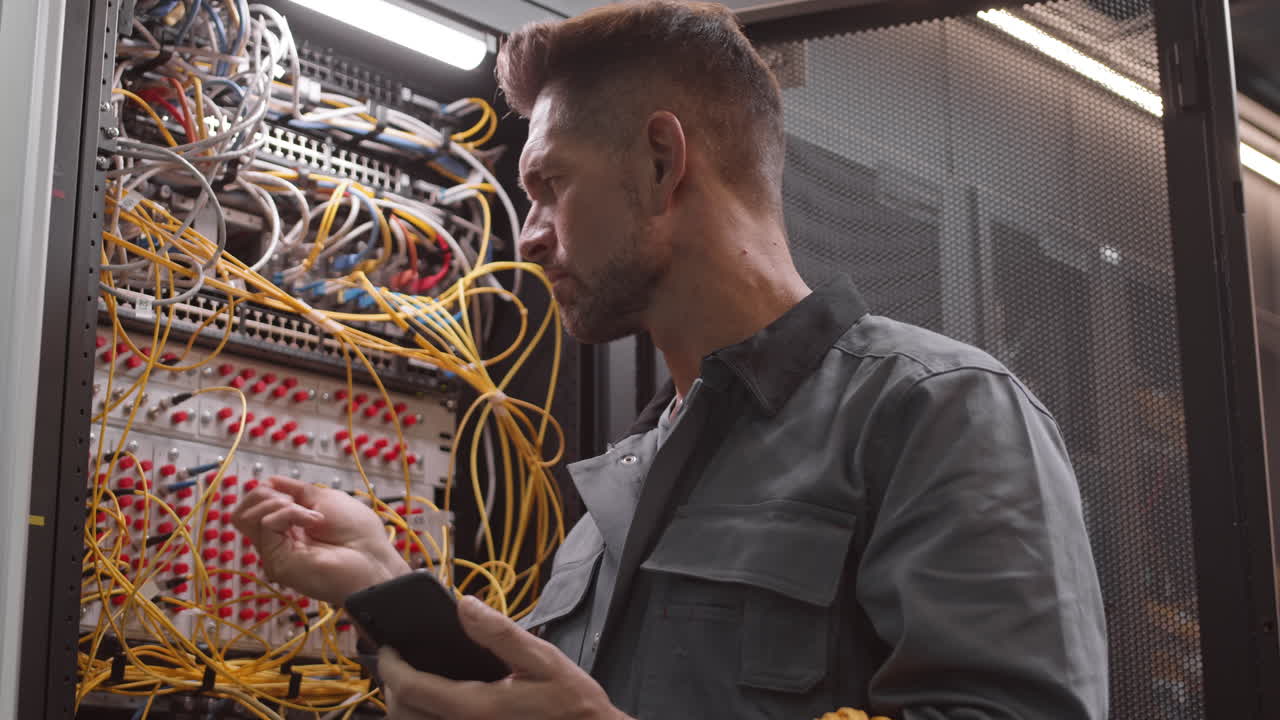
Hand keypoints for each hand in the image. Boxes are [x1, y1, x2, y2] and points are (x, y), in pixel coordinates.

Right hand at [231, 475, 408, 604]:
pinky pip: (267, 523)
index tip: (295, 493)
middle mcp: (277, 540)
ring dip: (277, 502)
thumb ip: (296, 491)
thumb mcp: (325, 498)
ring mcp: (274, 552)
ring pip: (244, 517)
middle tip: (296, 501)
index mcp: (287, 526)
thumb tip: (269, 480)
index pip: (254, 505)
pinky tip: (314, 522)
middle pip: (242, 510)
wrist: (373, 560)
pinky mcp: (276, 561)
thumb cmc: (359, 533)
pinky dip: (291, 513)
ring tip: (307, 513)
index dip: (268, 489)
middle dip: (265, 494)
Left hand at [377, 596, 629, 719]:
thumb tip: (464, 606)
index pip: (412, 687)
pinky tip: (438, 702)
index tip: (388, 647)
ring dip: (407, 706)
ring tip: (416, 681)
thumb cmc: (572, 704)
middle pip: (404, 715)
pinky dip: (426, 717)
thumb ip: (500, 633)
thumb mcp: (543, 660)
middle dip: (395, 688)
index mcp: (476, 706)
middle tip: (401, 663)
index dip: (391, 665)